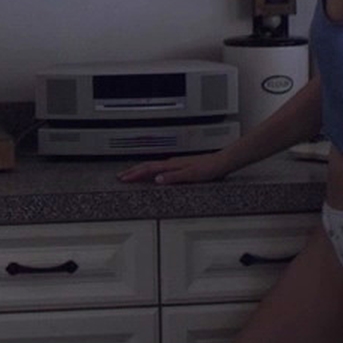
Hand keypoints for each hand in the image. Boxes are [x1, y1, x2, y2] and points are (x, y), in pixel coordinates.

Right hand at [116, 150, 231, 184]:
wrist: (221, 162)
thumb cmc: (209, 169)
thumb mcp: (191, 175)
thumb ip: (173, 177)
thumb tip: (157, 179)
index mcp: (172, 165)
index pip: (149, 169)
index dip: (135, 174)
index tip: (124, 178)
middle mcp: (172, 163)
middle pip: (148, 166)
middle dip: (133, 171)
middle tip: (121, 176)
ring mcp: (175, 164)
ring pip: (153, 166)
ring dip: (140, 170)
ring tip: (131, 174)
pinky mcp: (180, 166)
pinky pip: (160, 167)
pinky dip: (151, 170)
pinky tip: (152, 174)